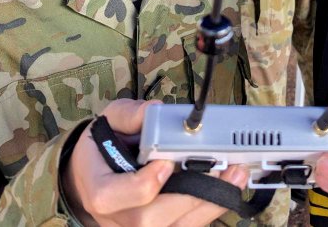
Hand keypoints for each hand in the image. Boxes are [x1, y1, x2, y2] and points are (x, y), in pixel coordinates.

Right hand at [63, 99, 248, 226]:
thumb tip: (156, 111)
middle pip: (150, 219)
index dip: (144, 184)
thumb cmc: (102, 147)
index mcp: (99, 189)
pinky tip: (228, 188)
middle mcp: (117, 217)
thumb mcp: (110, 121)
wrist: (92, 175)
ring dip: (209, 204)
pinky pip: (185, 226)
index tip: (166, 162)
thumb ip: (130, 114)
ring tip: (235, 176)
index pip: (116, 196)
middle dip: (191, 196)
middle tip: (222, 169)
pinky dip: (208, 209)